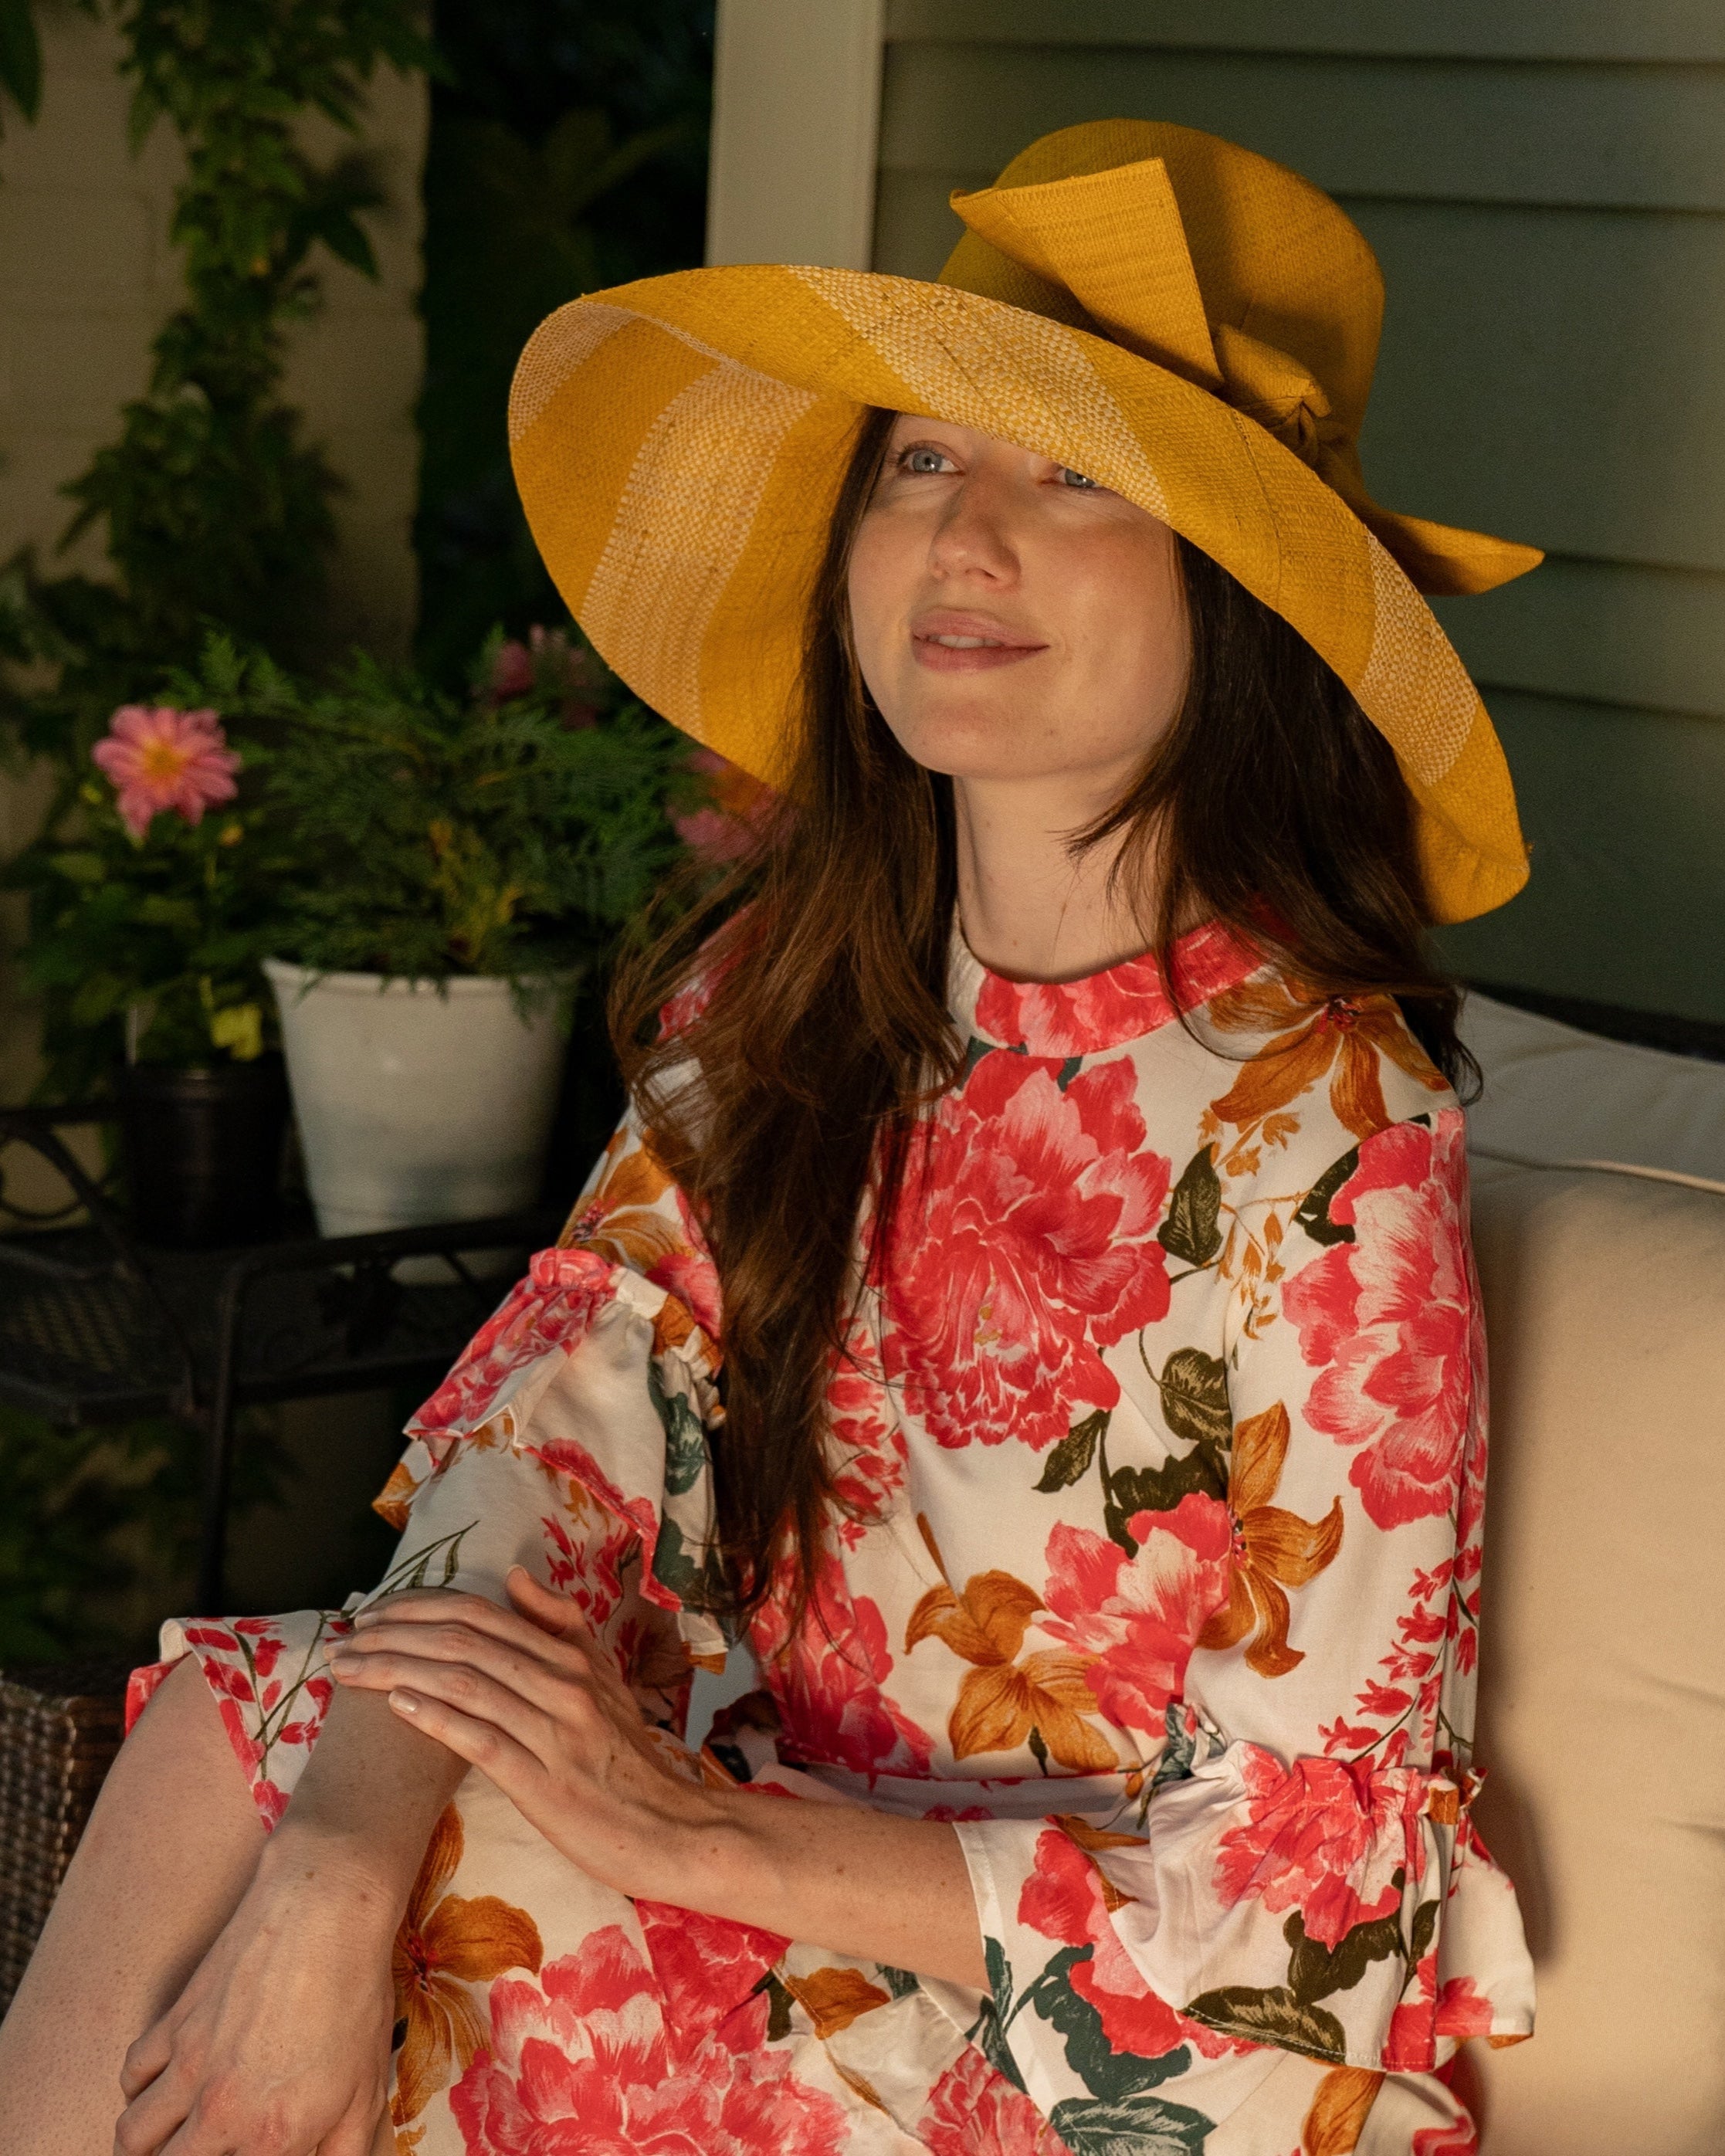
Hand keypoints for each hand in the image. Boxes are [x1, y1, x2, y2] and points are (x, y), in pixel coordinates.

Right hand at [114, 1849, 395, 2155]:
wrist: (324, 1912)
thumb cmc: (354, 1994)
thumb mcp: (367, 2085)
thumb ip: (345, 2150)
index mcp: (270, 2138)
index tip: (243, 2155)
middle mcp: (220, 2111)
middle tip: (195, 2152)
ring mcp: (190, 2065)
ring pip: (132, 2135)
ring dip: (140, 2147)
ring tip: (156, 2148)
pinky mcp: (175, 2022)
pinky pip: (133, 2073)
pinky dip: (136, 2091)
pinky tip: (153, 2090)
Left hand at [326, 1569, 721, 1901]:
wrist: (664, 1826)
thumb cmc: (624, 1756)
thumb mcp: (603, 1678)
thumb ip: (561, 1626)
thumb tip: (513, 1575)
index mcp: (570, 1656)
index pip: (482, 1613)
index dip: (420, 1607)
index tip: (373, 1614)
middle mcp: (561, 1683)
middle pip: (463, 1641)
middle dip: (394, 1635)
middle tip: (345, 1641)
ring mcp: (552, 1730)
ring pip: (462, 1682)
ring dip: (397, 1670)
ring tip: (350, 1670)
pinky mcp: (541, 1780)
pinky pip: (478, 1738)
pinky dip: (433, 1716)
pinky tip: (396, 1705)